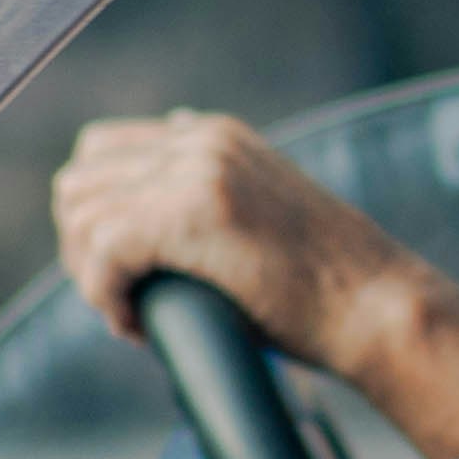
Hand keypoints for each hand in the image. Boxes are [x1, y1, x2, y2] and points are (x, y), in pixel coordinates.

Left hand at [50, 111, 406, 382]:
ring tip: (129, 314)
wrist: (378, 307)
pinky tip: (133, 323)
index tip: (122, 272)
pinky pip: (105, 248)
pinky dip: (104, 294)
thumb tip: (148, 209)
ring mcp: (199, 171)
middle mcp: (200, 140)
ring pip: (82, 213)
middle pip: (80, 180)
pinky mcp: (196, 214)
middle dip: (80, 248)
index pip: (101, 150)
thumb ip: (207, 196)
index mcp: (213, 134)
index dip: (94, 217)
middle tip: (118, 298)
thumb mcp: (258, 216)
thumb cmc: (323, 285)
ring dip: (90, 275)